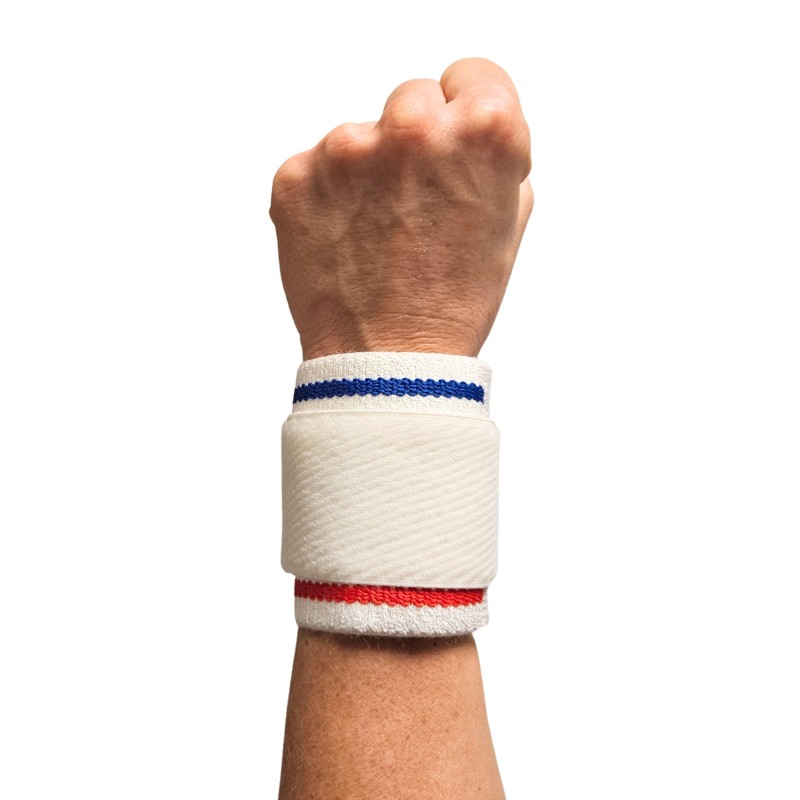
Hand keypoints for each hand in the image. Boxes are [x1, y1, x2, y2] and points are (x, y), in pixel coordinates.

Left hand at [270, 57, 532, 359]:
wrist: (386, 363)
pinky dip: (329, 196)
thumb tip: (468, 131)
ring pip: (360, 134)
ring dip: (368, 171)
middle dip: (416, 140)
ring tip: (378, 233)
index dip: (467, 112)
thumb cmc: (452, 304)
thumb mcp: (507, 224)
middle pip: (413, 97)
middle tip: (416, 203)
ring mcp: (347, 149)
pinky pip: (316, 166)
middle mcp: (414, 127)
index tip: (455, 141)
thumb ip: (493, 161)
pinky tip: (346, 239)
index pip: (474, 72)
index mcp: (483, 132)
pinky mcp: (296, 176)